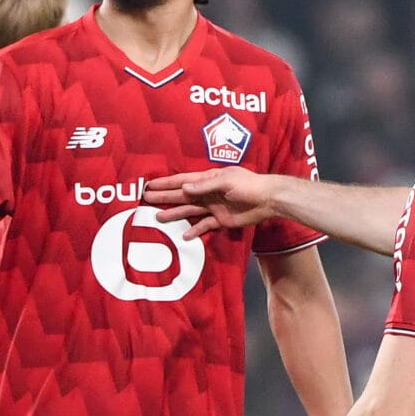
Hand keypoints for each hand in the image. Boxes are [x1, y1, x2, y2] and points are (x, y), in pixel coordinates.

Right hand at [145, 169, 282, 233]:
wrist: (268, 199)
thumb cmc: (248, 185)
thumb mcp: (226, 181)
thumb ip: (204, 186)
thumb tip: (183, 189)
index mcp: (208, 180)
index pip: (182, 182)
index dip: (165, 184)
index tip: (149, 186)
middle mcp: (207, 193)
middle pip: (181, 196)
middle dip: (164, 197)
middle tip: (146, 200)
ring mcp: (213, 207)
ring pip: (189, 211)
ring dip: (174, 214)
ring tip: (158, 217)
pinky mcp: (220, 220)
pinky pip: (204, 225)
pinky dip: (194, 230)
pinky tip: (184, 236)